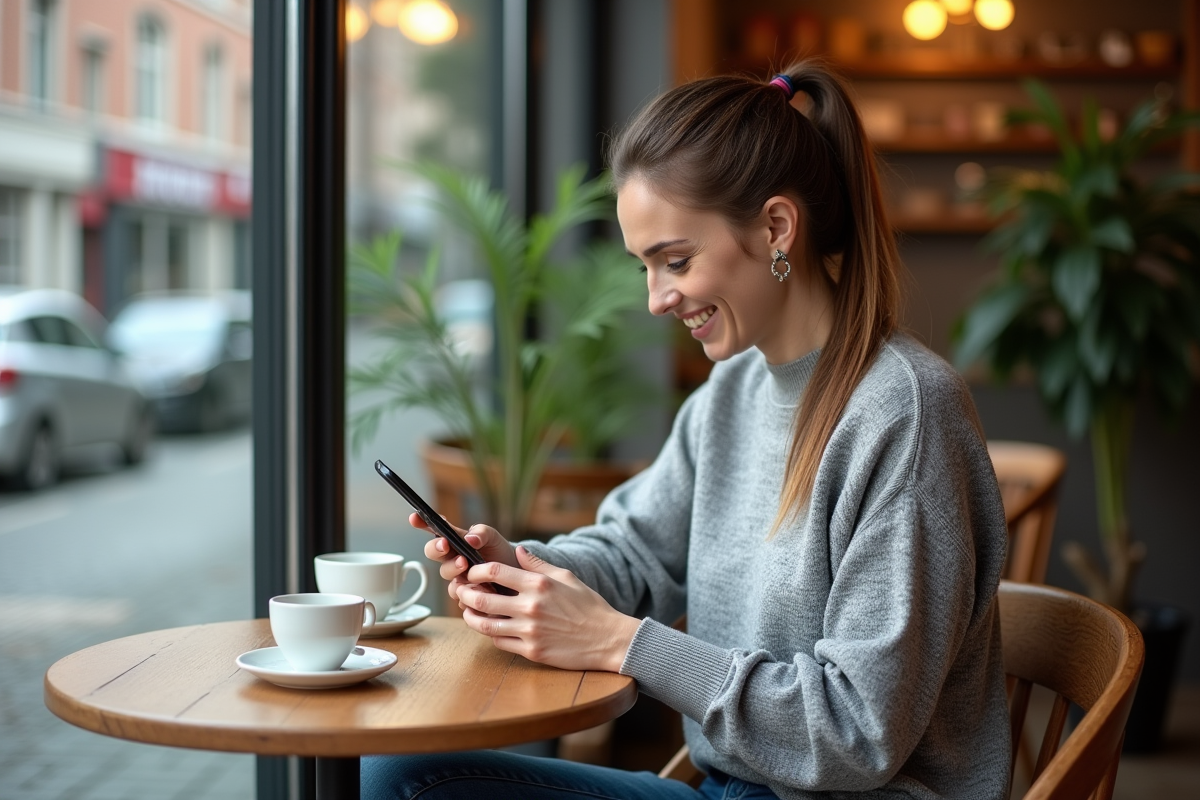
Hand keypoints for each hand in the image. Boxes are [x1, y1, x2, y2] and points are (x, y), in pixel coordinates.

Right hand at [412, 514, 516, 601]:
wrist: (513, 573)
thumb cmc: (498, 551)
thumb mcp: (493, 537)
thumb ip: (481, 533)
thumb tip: (470, 538)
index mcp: (454, 540)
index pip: (435, 529)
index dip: (422, 523)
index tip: (415, 517)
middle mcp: (450, 557)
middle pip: (432, 552)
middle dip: (436, 548)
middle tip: (445, 545)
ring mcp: (456, 576)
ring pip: (445, 574)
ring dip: (452, 569)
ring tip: (466, 565)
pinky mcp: (464, 594)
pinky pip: (458, 594)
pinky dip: (467, 590)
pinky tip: (479, 587)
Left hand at [455, 545, 641, 672]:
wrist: (608, 638)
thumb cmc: (589, 606)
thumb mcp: (566, 577)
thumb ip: (538, 564)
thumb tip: (517, 551)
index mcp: (538, 584)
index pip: (494, 571)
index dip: (476, 571)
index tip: (472, 572)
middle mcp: (531, 607)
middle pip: (482, 599)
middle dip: (465, 594)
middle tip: (462, 592)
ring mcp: (530, 631)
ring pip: (485, 624)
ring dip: (470, 617)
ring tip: (468, 612)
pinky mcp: (532, 651)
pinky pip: (500, 641)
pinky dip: (490, 634)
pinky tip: (489, 627)